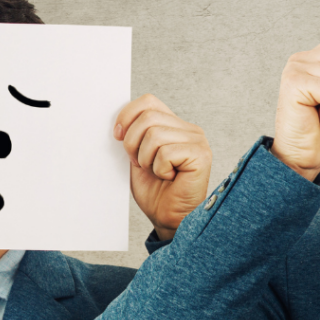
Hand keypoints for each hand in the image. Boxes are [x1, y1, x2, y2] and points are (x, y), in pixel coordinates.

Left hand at [115, 95, 212, 239]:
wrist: (168, 218)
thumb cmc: (155, 191)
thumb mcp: (137, 156)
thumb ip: (134, 134)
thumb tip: (118, 120)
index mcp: (175, 126)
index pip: (148, 101)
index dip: (127, 116)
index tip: (118, 136)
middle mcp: (190, 130)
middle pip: (148, 116)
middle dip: (133, 142)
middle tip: (141, 163)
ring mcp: (198, 141)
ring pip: (155, 134)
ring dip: (147, 158)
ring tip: (157, 172)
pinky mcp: (201, 155)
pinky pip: (166, 152)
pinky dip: (160, 169)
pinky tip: (170, 177)